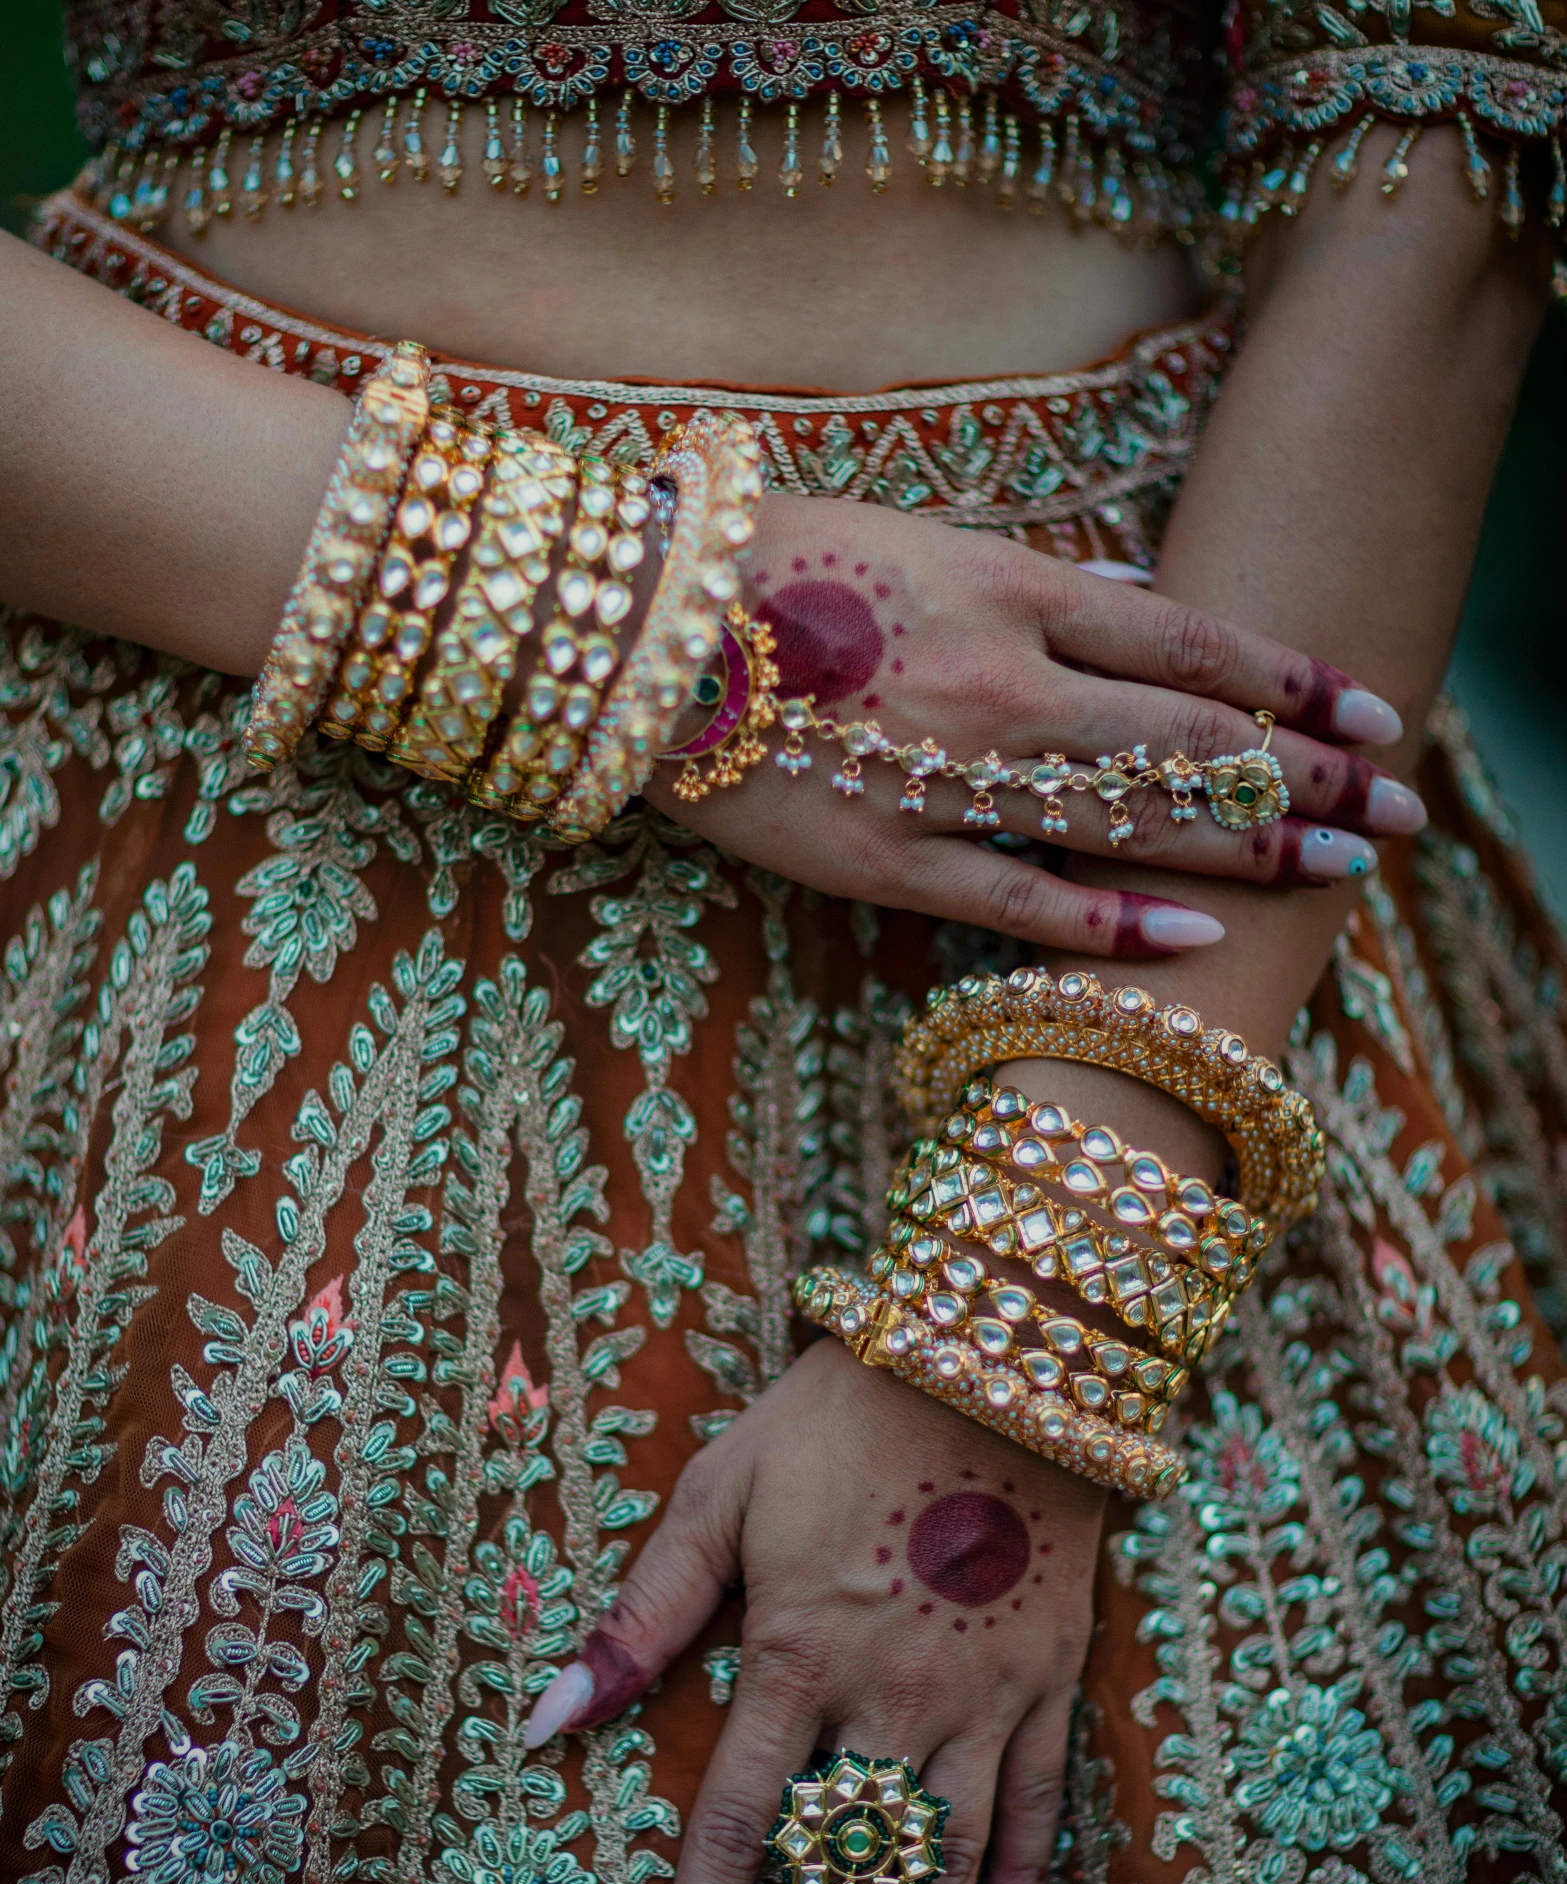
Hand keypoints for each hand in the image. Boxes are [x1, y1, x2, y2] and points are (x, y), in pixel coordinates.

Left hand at [521, 1338, 1104, 1883]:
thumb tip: (545, 1718)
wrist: (1003, 1350)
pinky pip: (1040, 1810)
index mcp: (797, 1654)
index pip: (737, 1828)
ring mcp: (983, 1699)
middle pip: (846, 1879)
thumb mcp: (720, 1487)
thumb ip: (643, 1612)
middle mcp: (892, 1699)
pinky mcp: (1053, 1682)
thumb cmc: (842, 1414)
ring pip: (948, 1870)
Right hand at [641, 493, 1420, 958]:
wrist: (629, 635)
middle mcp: (1002, 686)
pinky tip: (1193, 938)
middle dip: (1310, 780)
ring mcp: (949, 780)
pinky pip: (1021, 904)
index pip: (1194, 642)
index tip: (1372, 710)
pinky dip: (1110, 926)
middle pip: (1195, 741)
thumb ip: (1037, 577)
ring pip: (1133, 825)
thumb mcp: (918, 534)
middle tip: (1396, 812)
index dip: (1297, 679)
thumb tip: (1142, 601)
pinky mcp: (888, 861)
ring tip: (1339, 871)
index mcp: (1010, 590)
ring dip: (1247, 851)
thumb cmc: (767, 563)